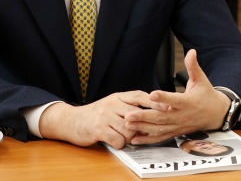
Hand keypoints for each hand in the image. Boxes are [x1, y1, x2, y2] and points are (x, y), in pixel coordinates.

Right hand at [39, 91, 156, 148]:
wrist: (72, 121)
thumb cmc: (96, 114)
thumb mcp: (112, 104)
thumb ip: (128, 105)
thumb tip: (152, 109)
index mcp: (117, 97)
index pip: (139, 96)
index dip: (154, 102)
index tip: (167, 107)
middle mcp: (112, 104)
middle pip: (136, 115)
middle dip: (143, 125)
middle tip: (149, 131)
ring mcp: (105, 116)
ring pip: (128, 130)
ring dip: (129, 137)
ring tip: (123, 137)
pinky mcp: (98, 129)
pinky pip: (118, 140)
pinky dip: (119, 144)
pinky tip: (114, 141)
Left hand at [123, 49, 229, 144]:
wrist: (215, 114)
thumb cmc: (206, 95)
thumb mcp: (201, 79)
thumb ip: (193, 66)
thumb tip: (191, 52)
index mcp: (188, 102)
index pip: (175, 99)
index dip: (164, 98)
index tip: (151, 95)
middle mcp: (182, 115)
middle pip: (162, 117)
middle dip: (144, 117)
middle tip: (129, 114)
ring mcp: (178, 126)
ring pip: (159, 129)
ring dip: (142, 127)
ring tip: (128, 124)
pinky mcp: (175, 132)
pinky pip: (160, 137)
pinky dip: (148, 139)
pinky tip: (135, 139)